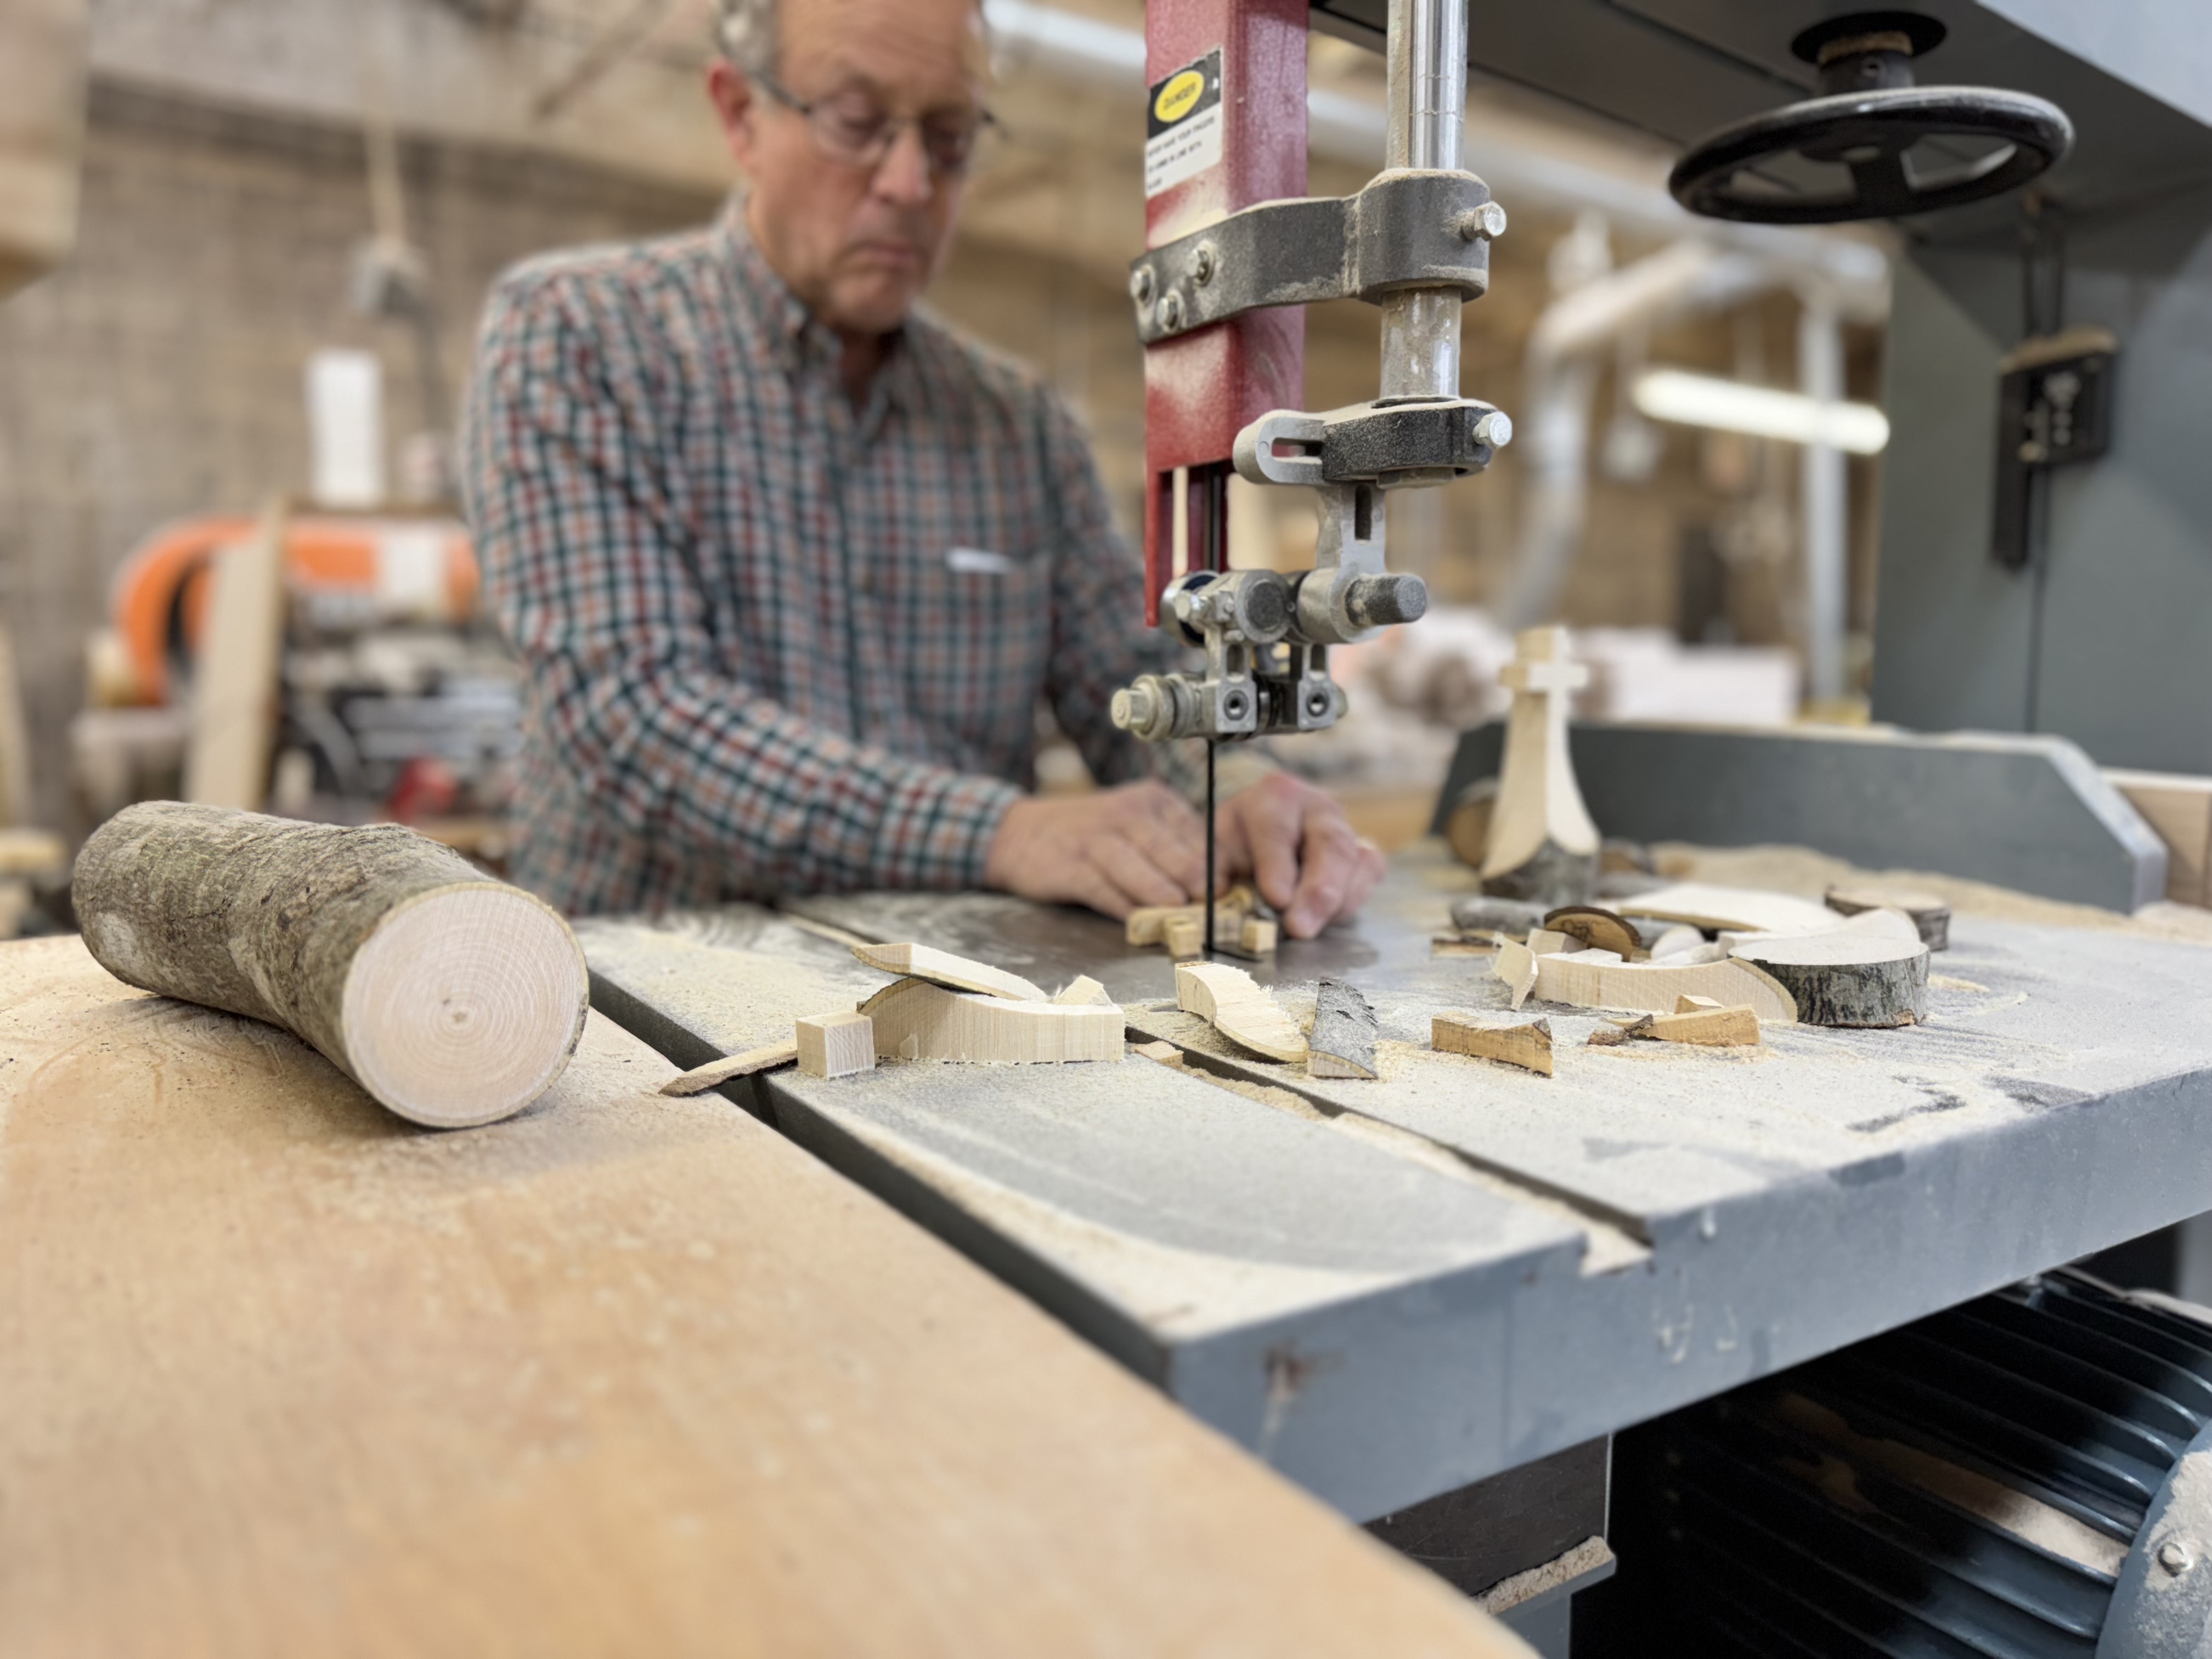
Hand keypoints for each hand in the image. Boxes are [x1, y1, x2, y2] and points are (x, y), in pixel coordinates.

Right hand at [984, 780, 1204, 918]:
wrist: (1020, 833)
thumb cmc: (1092, 837)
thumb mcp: (1137, 829)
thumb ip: (1174, 852)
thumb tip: (1217, 888)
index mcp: (1153, 800)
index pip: (1194, 832)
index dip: (1214, 864)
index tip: (1230, 890)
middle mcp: (1126, 811)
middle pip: (1168, 846)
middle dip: (1194, 877)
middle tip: (1213, 902)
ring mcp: (1095, 836)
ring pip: (1136, 864)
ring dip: (1160, 890)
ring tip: (1180, 909)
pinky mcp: (1069, 864)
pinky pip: (1101, 887)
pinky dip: (1122, 906)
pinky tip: (1137, 921)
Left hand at [1215, 773, 1385, 938]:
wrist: (1263, 832)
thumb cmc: (1238, 844)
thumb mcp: (1216, 850)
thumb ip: (1213, 872)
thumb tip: (1209, 896)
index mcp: (1274, 797)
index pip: (1277, 829)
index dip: (1277, 866)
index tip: (1275, 899)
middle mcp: (1316, 807)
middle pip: (1329, 844)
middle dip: (1317, 890)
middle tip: (1300, 927)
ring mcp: (1345, 828)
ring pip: (1357, 861)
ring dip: (1337, 901)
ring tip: (1312, 929)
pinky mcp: (1361, 852)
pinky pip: (1369, 873)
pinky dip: (1354, 899)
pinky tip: (1330, 918)